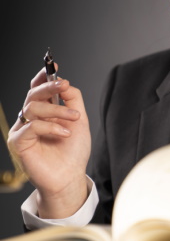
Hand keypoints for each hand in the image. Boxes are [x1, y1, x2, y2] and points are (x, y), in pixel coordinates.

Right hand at [8, 66, 90, 218]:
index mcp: (45, 111)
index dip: (43, 76)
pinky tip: (65, 133)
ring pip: (33, 107)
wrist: (70, 176)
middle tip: (64, 85)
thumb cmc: (73, 150)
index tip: (53, 64)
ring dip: (58, 110)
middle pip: (33, 94)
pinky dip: (51, 126)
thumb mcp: (79, 120)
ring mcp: (23, 129)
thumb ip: (73, 100)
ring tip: (75, 120)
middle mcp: (31, 118)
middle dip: (49, 86)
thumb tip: (65, 82)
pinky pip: (31, 126)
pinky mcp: (18, 142)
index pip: (38, 89)